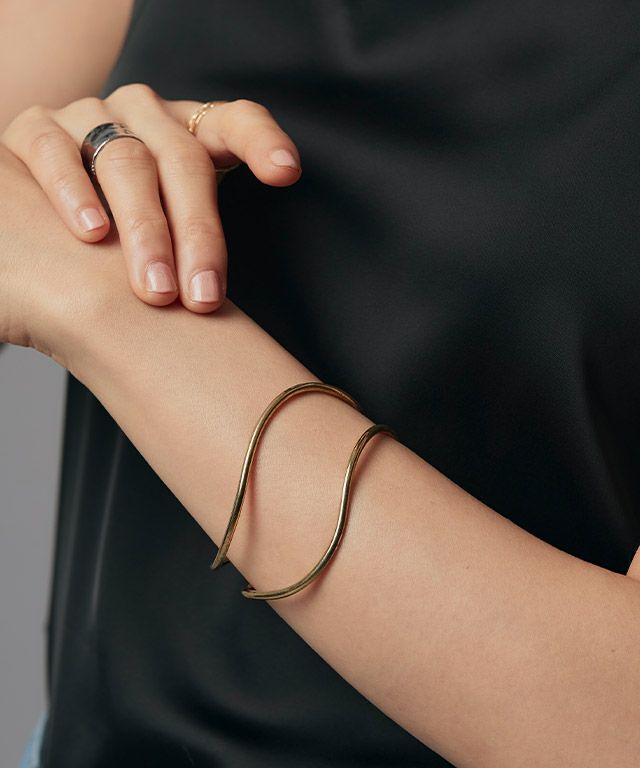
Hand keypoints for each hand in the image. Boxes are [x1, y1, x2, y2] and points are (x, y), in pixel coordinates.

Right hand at [1, 86, 301, 312]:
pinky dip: (74, 192)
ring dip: (144, 228)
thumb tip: (229, 301)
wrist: (48, 214)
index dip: (262, 141)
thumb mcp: (176, 227)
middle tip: (202, 297)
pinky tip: (93, 233)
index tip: (286, 173)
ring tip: (155, 287)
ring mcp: (90, 115)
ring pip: (125, 161)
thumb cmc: (132, 225)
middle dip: (197, 234)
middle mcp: (144, 114)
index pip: (235, 121)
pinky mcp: (36, 129)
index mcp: (190, 130)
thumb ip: (204, 242)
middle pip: (183, 162)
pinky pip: (55, 151)